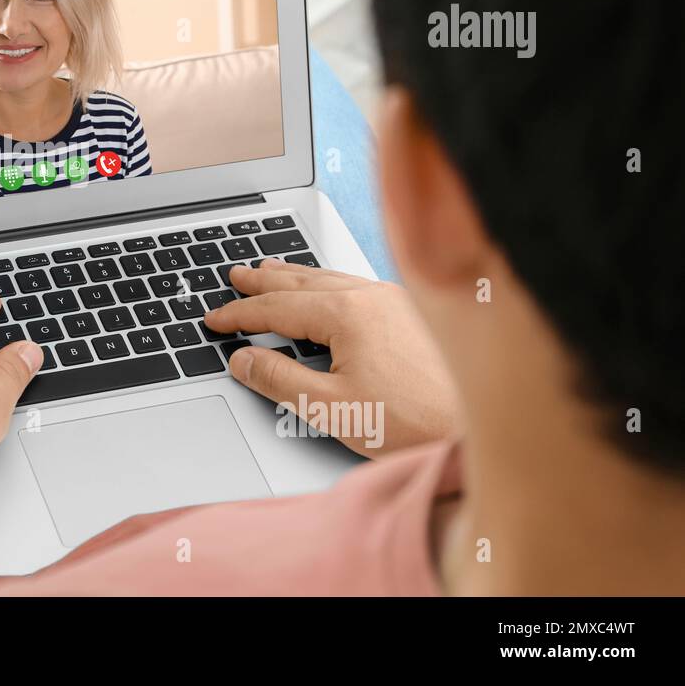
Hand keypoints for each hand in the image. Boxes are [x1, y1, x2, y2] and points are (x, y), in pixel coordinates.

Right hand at [203, 258, 459, 457]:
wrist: (480, 425)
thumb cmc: (416, 420)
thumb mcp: (331, 407)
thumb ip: (278, 380)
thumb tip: (243, 360)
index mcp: (346, 313)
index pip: (276, 307)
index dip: (239, 313)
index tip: (214, 318)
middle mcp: (371, 296)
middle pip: (301, 281)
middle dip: (263, 280)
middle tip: (235, 275)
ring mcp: (394, 300)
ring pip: (330, 279)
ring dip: (294, 276)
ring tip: (270, 270)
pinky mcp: (410, 312)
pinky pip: (354, 285)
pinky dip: (325, 283)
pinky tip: (324, 288)